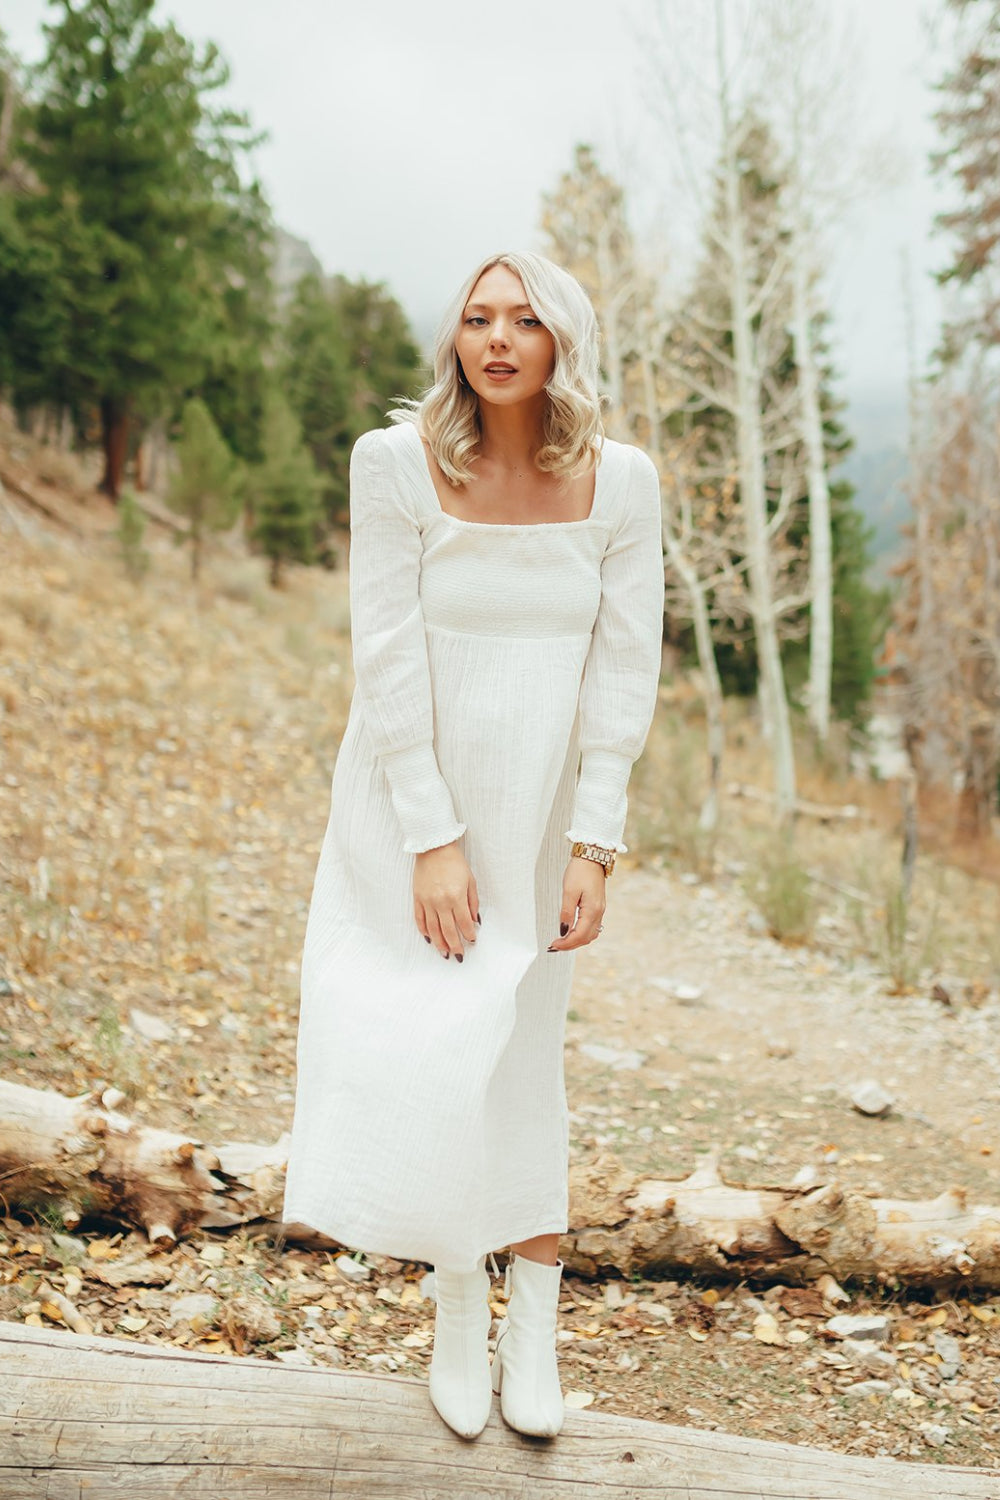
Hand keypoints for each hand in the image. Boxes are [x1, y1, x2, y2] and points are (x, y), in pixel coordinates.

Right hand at [414, 842, 479, 960]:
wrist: (433, 848)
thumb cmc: (454, 862)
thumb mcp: (470, 881)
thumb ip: (472, 902)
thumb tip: (474, 921)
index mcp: (456, 897)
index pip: (463, 923)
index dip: (469, 934)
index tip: (472, 941)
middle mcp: (440, 902)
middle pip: (448, 930)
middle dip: (455, 945)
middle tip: (459, 955)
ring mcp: (427, 901)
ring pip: (432, 929)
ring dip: (439, 943)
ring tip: (444, 953)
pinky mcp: (417, 898)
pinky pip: (419, 919)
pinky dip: (424, 930)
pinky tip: (429, 938)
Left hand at [547, 856, 605, 951]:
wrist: (592, 857)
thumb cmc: (579, 871)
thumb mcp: (569, 891)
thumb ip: (566, 912)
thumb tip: (563, 930)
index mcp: (592, 910)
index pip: (579, 935)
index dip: (566, 943)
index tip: (553, 945)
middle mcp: (599, 913)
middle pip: (586, 938)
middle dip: (570, 945)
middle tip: (554, 946)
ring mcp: (600, 910)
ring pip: (590, 934)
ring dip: (576, 941)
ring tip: (561, 941)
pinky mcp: (597, 907)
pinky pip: (591, 927)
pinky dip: (581, 933)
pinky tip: (571, 932)